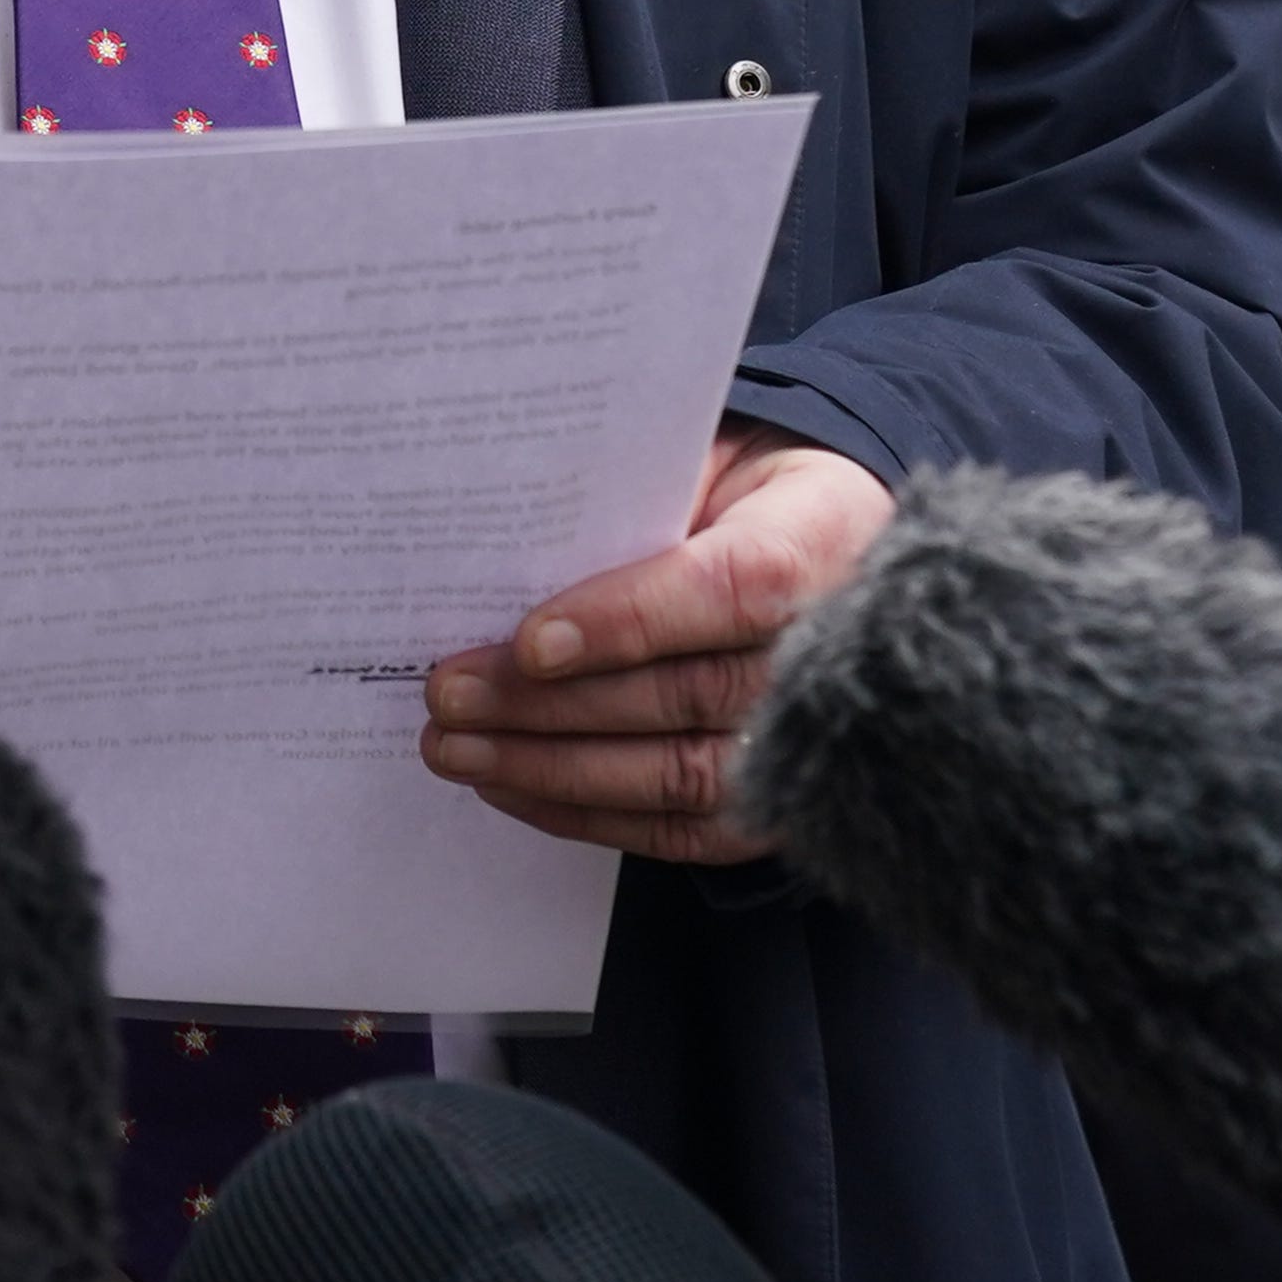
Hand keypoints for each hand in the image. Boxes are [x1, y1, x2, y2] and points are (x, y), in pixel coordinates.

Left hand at [418, 430, 895, 863]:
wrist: (828, 545)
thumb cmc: (740, 492)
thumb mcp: (705, 453)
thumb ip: (633, 493)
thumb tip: (513, 541)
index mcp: (820, 536)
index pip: (732, 586)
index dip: (630, 618)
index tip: (531, 641)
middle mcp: (832, 649)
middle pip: (688, 692)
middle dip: (552, 703)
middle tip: (449, 693)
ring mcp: (816, 737)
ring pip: (679, 772)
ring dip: (552, 767)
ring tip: (455, 748)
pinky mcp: (784, 802)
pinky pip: (683, 828)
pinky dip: (587, 812)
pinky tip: (510, 786)